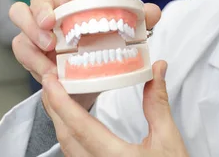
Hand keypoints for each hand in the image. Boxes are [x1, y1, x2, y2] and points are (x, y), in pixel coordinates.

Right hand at [9, 0, 161, 109]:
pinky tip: (47, 70)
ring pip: (20, 14)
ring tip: (47, 47)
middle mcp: (53, 9)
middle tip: (50, 25)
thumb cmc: (101, 51)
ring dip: (30, 29)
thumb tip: (153, 12)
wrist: (86, 83)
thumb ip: (140, 24)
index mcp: (76, 1)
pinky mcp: (26, 46)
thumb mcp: (123, 39)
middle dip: (41, 9)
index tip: (78, 5)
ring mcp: (35, 27)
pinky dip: (30, 58)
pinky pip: (20, 45)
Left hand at [42, 61, 188, 156]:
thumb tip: (157, 70)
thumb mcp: (168, 141)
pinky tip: (72, 123)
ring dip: (60, 121)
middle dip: (54, 107)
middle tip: (50, 81)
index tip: (51, 82)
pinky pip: (75, 156)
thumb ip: (158, 104)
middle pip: (66, 136)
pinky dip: (70, 135)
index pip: (80, 127)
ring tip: (58, 97)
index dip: (61, 102)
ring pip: (67, 148)